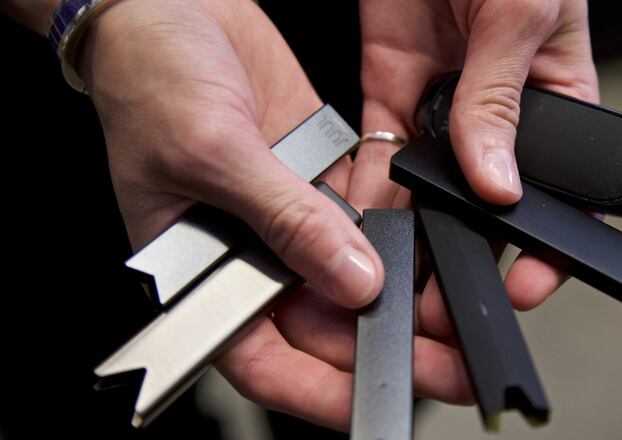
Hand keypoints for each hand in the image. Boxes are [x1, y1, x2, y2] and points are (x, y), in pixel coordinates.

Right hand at [79, 0, 470, 429]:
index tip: (378, 399)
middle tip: (444, 363)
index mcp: (201, 271)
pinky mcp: (316, 178)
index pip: (262, 357)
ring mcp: (288, 218)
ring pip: (351, 278)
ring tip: (451, 315)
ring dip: (401, 299)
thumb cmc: (149, 75)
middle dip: (384, 348)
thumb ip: (285, 218)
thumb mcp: (211, 149)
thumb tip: (349, 279)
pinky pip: (365, 221)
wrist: (167, 8)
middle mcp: (250, 254)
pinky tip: (434, 251)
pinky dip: (399, 238)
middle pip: (322, 326)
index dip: (321, 390)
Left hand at [356, 0, 598, 335]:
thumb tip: (498, 179)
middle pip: (486, 200)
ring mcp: (443, 104)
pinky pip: (381, 151)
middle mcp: (498, 111)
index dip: (547, 242)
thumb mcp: (523, 14)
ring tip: (400, 270)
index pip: (560, 188)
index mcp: (555, 96)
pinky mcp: (392, 87)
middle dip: (468, 248)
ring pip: (430, 186)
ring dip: (416, 229)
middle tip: (447, 292)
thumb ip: (503, 100)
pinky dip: (373, 189)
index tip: (524, 281)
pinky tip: (365, 222)